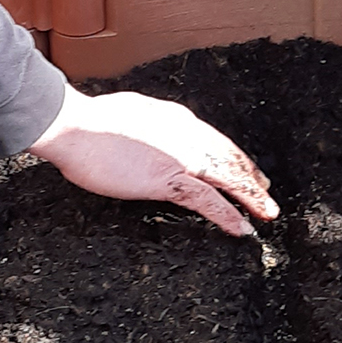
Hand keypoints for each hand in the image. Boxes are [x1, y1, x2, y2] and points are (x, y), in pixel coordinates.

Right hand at [27, 86, 278, 237]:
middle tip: (267, 192)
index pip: (214, 139)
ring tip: (267, 213)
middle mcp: (186, 133)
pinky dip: (227, 214)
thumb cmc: (88, 122)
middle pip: (229, 157)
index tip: (244, 167)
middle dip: (250, 176)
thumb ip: (148, 125)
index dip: (232, 155)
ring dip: (251, 197)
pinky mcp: (167, 179)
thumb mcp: (129, 114)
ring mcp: (179, 156)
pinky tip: (241, 227)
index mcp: (176, 118)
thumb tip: (149, 136)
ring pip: (227, 178)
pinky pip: (207, 200)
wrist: (74, 126)